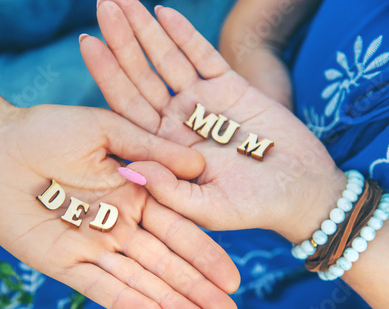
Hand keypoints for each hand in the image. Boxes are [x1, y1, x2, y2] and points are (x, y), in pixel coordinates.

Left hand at [0, 104, 238, 308]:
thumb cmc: (48, 129)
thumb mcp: (107, 130)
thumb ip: (151, 149)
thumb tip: (199, 165)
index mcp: (135, 194)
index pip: (178, 229)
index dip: (204, 254)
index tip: (231, 278)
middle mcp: (119, 223)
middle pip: (164, 262)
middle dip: (196, 289)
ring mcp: (92, 244)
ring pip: (137, 279)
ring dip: (169, 302)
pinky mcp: (62, 260)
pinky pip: (98, 285)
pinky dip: (125, 301)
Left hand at [81, 0, 345, 243]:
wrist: (301, 192)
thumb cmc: (256, 207)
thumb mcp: (209, 207)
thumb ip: (169, 190)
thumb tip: (128, 169)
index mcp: (164, 148)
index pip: (128, 106)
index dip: (108, 74)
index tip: (88, 43)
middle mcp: (178, 121)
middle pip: (141, 76)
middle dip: (121, 40)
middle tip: (104, 4)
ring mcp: (202, 102)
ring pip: (167, 60)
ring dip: (146, 30)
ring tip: (123, 1)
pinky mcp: (231, 88)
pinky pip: (203, 56)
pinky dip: (185, 35)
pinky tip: (164, 13)